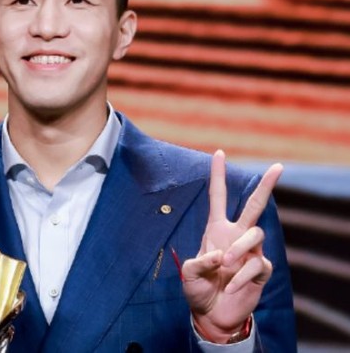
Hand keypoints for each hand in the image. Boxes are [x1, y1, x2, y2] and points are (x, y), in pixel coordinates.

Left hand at [181, 150, 282, 342]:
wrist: (212, 314)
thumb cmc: (198, 289)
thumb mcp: (188, 273)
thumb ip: (199, 262)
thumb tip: (221, 255)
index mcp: (216, 229)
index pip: (218, 197)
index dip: (217, 175)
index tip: (218, 152)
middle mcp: (236, 235)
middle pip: (255, 205)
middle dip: (266, 186)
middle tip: (278, 167)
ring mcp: (250, 252)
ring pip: (255, 234)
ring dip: (239, 248)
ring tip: (225, 265)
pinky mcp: (260, 270)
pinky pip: (257, 264)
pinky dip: (243, 275)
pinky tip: (233, 286)